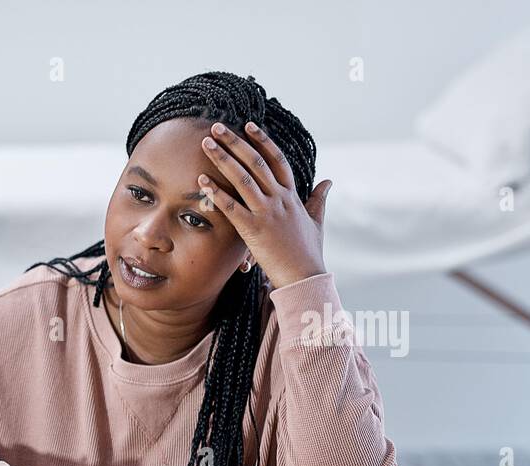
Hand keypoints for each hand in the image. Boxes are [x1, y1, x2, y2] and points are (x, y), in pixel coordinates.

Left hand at [197, 120, 332, 288]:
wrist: (304, 276)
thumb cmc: (308, 251)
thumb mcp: (316, 221)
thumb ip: (319, 199)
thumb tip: (328, 181)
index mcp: (292, 195)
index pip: (277, 159)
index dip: (262, 140)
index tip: (248, 125)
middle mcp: (280, 199)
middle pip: (255, 162)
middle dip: (235, 142)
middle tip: (216, 126)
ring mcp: (267, 213)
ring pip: (243, 179)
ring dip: (222, 159)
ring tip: (205, 144)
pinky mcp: (254, 230)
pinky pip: (232, 207)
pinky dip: (216, 192)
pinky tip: (202, 181)